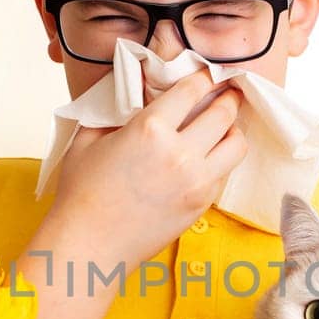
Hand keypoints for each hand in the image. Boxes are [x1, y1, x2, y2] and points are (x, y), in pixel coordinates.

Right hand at [45, 66, 246, 276]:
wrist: (89, 244)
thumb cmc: (82, 193)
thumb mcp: (89, 138)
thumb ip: (115, 111)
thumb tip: (134, 95)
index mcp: (150, 129)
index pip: (193, 89)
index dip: (204, 76)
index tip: (207, 74)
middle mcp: (180, 153)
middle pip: (224, 113)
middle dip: (229, 97)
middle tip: (228, 93)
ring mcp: (196, 181)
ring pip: (237, 145)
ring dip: (233, 131)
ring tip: (224, 127)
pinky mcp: (201, 205)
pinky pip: (224, 174)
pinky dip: (221, 161)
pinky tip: (209, 157)